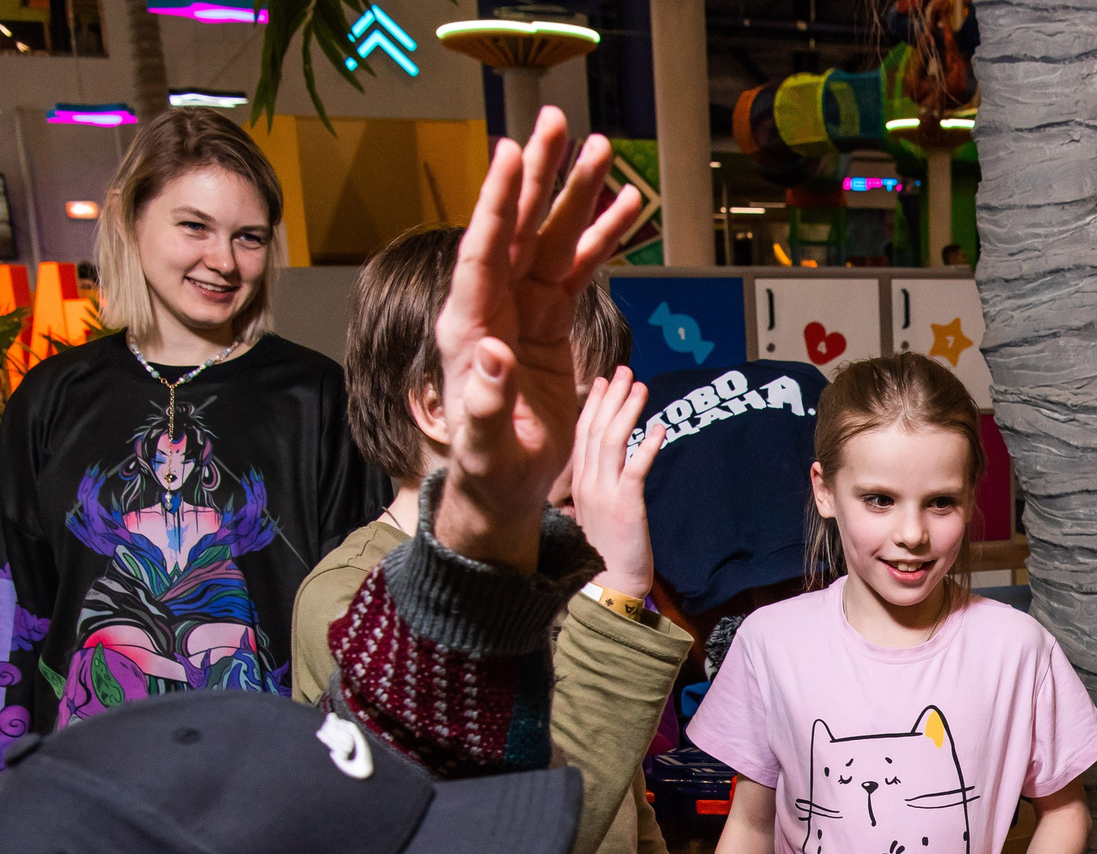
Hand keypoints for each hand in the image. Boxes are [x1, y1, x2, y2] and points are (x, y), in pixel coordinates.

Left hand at [434, 108, 643, 570]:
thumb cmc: (489, 467)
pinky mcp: (550, 323)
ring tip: (603, 151)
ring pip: (553, 238)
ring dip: (576, 196)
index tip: (511, 153)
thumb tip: (493, 352)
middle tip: (558, 124)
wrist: (505, 485)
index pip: (484, 250)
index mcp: (470, 325)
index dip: (498, 202)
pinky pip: (578, 268)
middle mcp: (493, 305)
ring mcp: (523, 309)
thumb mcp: (485, 442)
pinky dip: (602, 238)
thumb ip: (485, 399)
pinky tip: (626, 207)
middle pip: (519, 227)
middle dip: (539, 175)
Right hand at [568, 369, 664, 598]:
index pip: (582, 436)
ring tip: (641, 387)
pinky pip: (635, 468)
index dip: (593, 406)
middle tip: (624, 371)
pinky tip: (658, 428)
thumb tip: (601, 474)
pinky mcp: (625, 506)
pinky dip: (646, 446)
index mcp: (578, 485)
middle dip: (610, 397)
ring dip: (627, 411)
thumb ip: (593, 491)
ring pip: (612, 442)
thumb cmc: (605, 554)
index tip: (602, 382)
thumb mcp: (592, 516)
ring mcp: (603, 494)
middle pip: (595, 430)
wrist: (609, 586)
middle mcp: (586, 484)